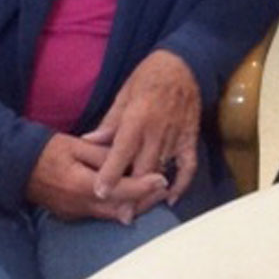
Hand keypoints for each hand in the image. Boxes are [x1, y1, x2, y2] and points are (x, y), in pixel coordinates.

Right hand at [25, 133, 167, 222]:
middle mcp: (79, 205)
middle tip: (165, 188)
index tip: (162, 180)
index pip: (120, 191)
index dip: (143, 187)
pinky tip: (130, 195)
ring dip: (134, 205)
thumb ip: (103, 155)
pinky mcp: (73, 214)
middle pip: (120, 210)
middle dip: (145, 201)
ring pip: (112, 215)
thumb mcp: (77, 144)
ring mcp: (75, 213)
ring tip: (154, 192)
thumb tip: (127, 162)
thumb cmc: (49, 149)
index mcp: (81, 185)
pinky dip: (119, 206)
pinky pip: (101, 214)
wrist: (17, 166)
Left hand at [84, 49, 200, 208]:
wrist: (184, 63)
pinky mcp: (190, 137)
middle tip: (120, 214)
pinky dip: (182, 184)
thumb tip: (88, 141)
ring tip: (137, 211)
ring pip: (162, 170)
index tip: (99, 193)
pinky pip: (188, 166)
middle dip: (130, 194)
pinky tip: (171, 197)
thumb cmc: (149, 75)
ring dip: (149, 193)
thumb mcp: (125, 92)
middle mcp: (157, 131)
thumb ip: (109, 122)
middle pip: (142, 170)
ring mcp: (176, 136)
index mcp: (137, 118)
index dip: (110, 175)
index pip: (121, 153)